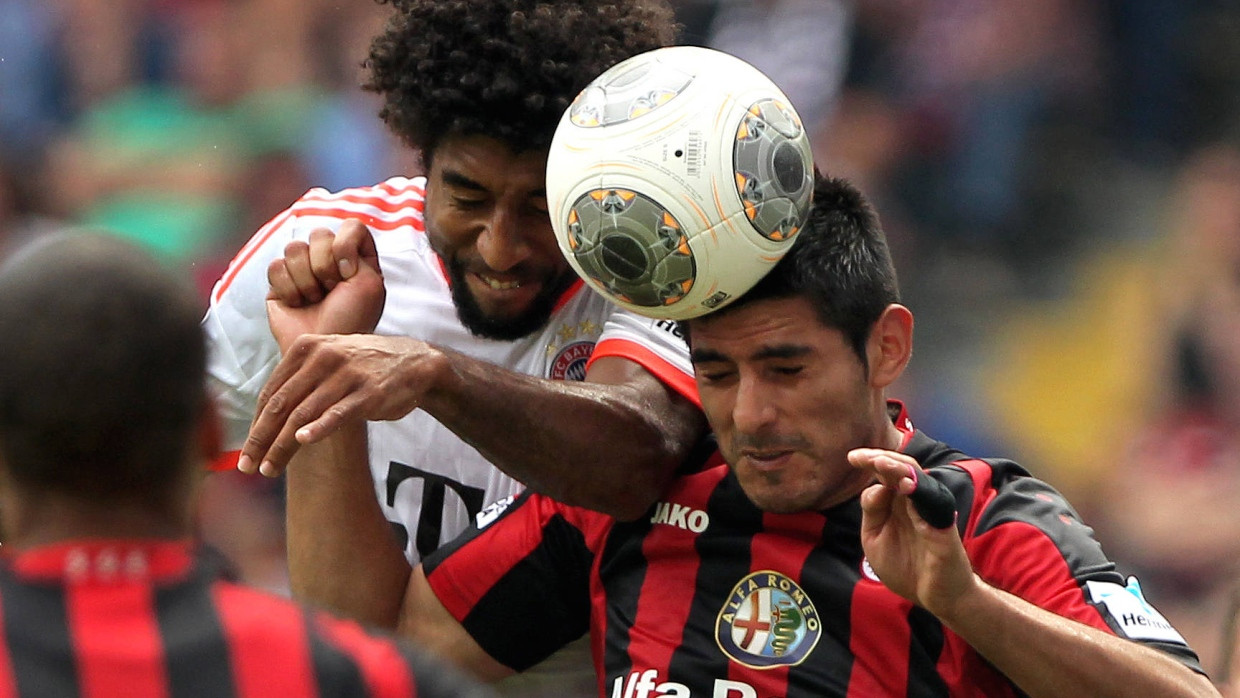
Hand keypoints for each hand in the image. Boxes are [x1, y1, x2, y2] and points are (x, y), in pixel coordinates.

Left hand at [238, 334, 450, 476]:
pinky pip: (338, 412)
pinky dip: (319, 428)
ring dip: (281, 445)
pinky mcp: (369, 392)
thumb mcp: (329, 360)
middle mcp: (323, 357)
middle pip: (281, 405)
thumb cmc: (366, 366)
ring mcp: (347, 374)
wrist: (415, 362)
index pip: (271, 392)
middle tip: (247, 466)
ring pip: (303, 414)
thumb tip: (266, 417)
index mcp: (307, 348)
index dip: (255, 424)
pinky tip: (303, 441)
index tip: (246, 452)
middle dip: (260, 439)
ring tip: (269, 468)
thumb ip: (300, 380)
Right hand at [266, 219, 385, 350]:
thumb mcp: (371, 283)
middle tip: (331, 291)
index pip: (350, 227)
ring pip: (294, 248)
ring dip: (307, 280)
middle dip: (325, 266)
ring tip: (315, 300)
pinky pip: (275, 266)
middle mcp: (330, 261)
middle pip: (319, 234)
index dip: (345, 244)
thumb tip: (330, 241)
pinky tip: (298, 304)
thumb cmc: (352, 319)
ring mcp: (303, 271)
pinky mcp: (279, 284)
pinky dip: (288, 288)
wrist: (323, 348)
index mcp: (357, 259)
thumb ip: (358, 248)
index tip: (347, 272)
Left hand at [848, 448, 977, 616]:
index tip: (852, 457)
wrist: (935, 597)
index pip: (885, 473)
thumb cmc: (906, 567)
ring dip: (898, 468)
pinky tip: (904, 485)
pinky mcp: (943, 525)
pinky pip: (934, 502)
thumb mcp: (875, 537)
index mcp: (896, 502)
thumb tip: (875, 487)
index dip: (870, 462)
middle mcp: (914, 501)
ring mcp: (929, 510)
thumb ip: (872, 511)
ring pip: (918, 478)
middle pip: (901, 468)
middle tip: (860, 456)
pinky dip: (920, 490)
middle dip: (880, 458)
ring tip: (879, 463)